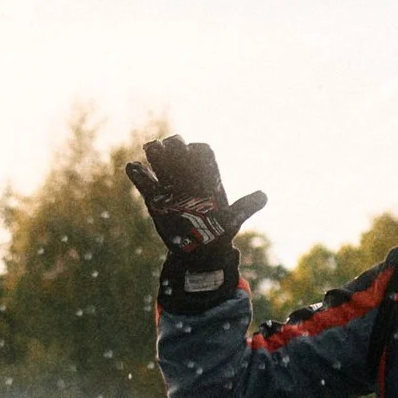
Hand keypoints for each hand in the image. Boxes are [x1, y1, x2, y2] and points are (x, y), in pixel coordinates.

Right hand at [126, 135, 266, 305]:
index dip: (197, 150)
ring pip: (162, 162)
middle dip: (175, 146)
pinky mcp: (156, 200)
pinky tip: (133, 167)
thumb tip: (263, 196)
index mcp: (208, 178)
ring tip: (151, 148)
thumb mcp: (233, 221)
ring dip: (156, 153)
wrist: (200, 250)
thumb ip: (245, 207)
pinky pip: (146, 183)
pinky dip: (139, 175)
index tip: (193, 152)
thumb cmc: (219, 233)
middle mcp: (189, 178)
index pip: (203, 153)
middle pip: (180, 151)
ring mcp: (171, 187)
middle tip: (169, 146)